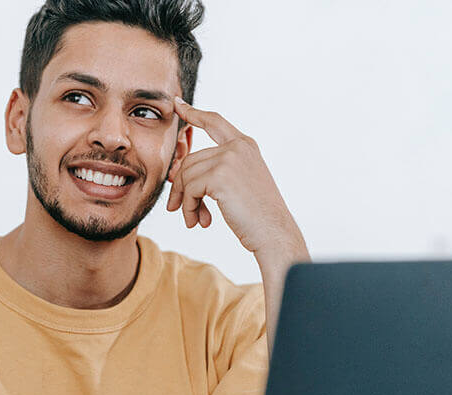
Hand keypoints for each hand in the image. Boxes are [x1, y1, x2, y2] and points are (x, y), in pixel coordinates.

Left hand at [167, 97, 304, 256]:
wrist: (274, 232)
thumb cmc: (256, 215)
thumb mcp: (237, 185)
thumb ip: (214, 171)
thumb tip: (176, 172)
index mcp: (245, 146)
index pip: (214, 122)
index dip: (194, 114)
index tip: (178, 106)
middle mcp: (238, 147)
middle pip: (190, 160)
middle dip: (181, 187)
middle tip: (177, 209)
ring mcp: (229, 159)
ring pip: (186, 176)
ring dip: (186, 202)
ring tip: (193, 220)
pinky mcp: (220, 175)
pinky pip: (189, 189)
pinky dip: (189, 208)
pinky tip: (199, 221)